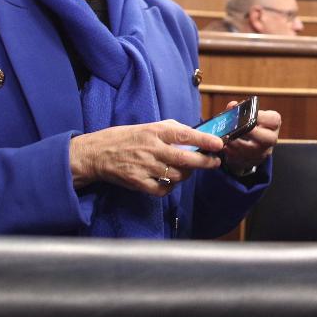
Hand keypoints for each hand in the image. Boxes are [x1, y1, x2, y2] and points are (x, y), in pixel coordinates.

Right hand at [69, 119, 222, 196]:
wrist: (98, 153)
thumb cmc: (127, 138)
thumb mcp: (149, 127)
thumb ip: (172, 130)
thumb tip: (197, 135)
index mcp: (155, 132)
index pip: (185, 135)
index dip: (204, 141)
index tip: (219, 144)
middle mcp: (151, 149)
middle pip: (185, 159)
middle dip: (204, 162)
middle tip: (214, 162)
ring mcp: (145, 167)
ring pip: (176, 176)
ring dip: (187, 175)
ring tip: (188, 171)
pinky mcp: (137, 182)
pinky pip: (162, 189)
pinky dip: (170, 187)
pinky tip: (170, 181)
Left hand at [220, 101, 280, 174]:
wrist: (251, 145)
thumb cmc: (250, 126)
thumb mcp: (249, 116)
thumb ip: (239, 109)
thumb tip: (232, 105)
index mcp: (273, 125)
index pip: (274, 120)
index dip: (262, 117)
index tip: (250, 114)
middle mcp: (271, 140)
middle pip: (268, 139)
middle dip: (250, 132)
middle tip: (237, 127)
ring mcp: (262, 153)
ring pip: (251, 150)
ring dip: (236, 142)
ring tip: (226, 135)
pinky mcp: (251, 162)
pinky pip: (240, 158)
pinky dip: (230, 151)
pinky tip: (224, 144)